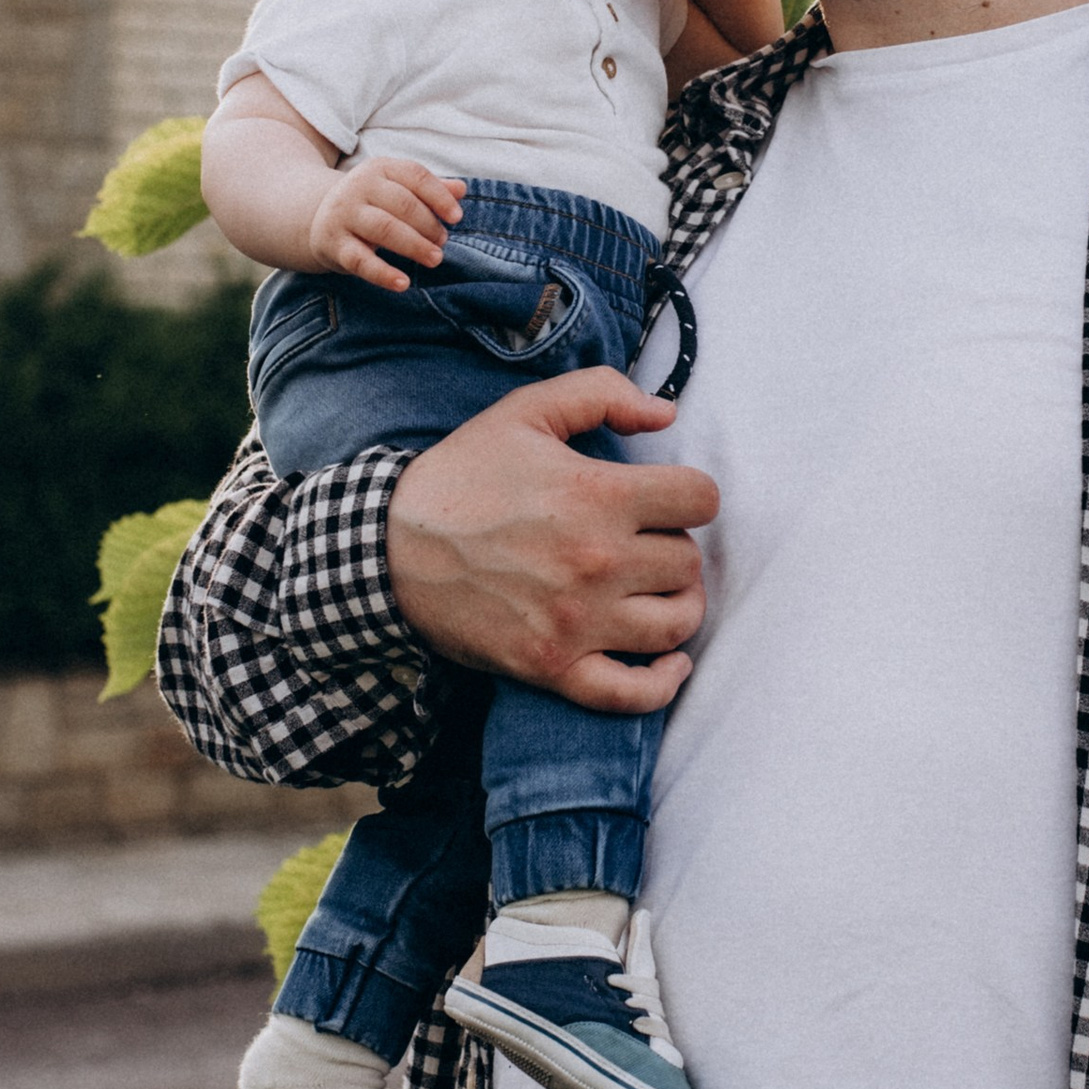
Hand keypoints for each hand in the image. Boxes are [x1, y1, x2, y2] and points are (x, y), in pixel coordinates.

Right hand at [306, 156, 465, 291]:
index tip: (456, 217)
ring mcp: (344, 215)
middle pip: (402, 204)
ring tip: (435, 259)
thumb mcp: (397, 188)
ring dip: (414, 245)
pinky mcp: (333, 244)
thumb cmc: (371, 203)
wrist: (317, 217)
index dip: (439, 196)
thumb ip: (429, 189)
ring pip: (384, 229)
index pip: (415, 176)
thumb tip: (461, 190)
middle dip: (428, 225)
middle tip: (443, 242)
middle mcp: (359, 187)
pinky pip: (360, 260)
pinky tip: (403, 284)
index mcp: (380, 168)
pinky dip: (383, 273)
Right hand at [386, 369, 716, 711]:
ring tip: (654, 591)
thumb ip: (602, 393)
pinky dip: (663, 683)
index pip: (701, 500)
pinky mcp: (554, 666)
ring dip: (676, 606)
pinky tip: (670, 664)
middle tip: (643, 543)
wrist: (388, 549)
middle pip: (689, 563)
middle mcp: (598, 562)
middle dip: (673, 548)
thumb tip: (665, 412)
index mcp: (599, 495)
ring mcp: (578, 621)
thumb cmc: (461, 477)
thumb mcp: (526, 412)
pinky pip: (633, 694)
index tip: (667, 500)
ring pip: (677, 624)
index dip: (690, 495)